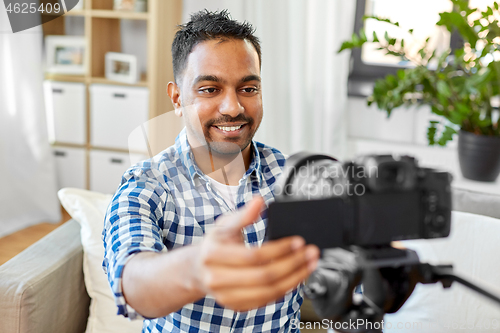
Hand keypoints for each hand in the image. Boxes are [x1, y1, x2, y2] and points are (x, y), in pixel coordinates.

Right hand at [192, 196, 319, 310]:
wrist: (199, 269)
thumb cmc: (215, 243)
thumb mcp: (225, 224)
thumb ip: (244, 214)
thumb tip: (259, 201)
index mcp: (213, 255)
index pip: (253, 256)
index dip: (279, 249)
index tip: (299, 241)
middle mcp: (217, 279)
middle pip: (264, 276)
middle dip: (293, 264)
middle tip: (311, 252)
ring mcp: (226, 296)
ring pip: (269, 291)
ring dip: (295, 278)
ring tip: (310, 264)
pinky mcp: (237, 306)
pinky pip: (267, 300)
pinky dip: (286, 288)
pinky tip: (297, 276)